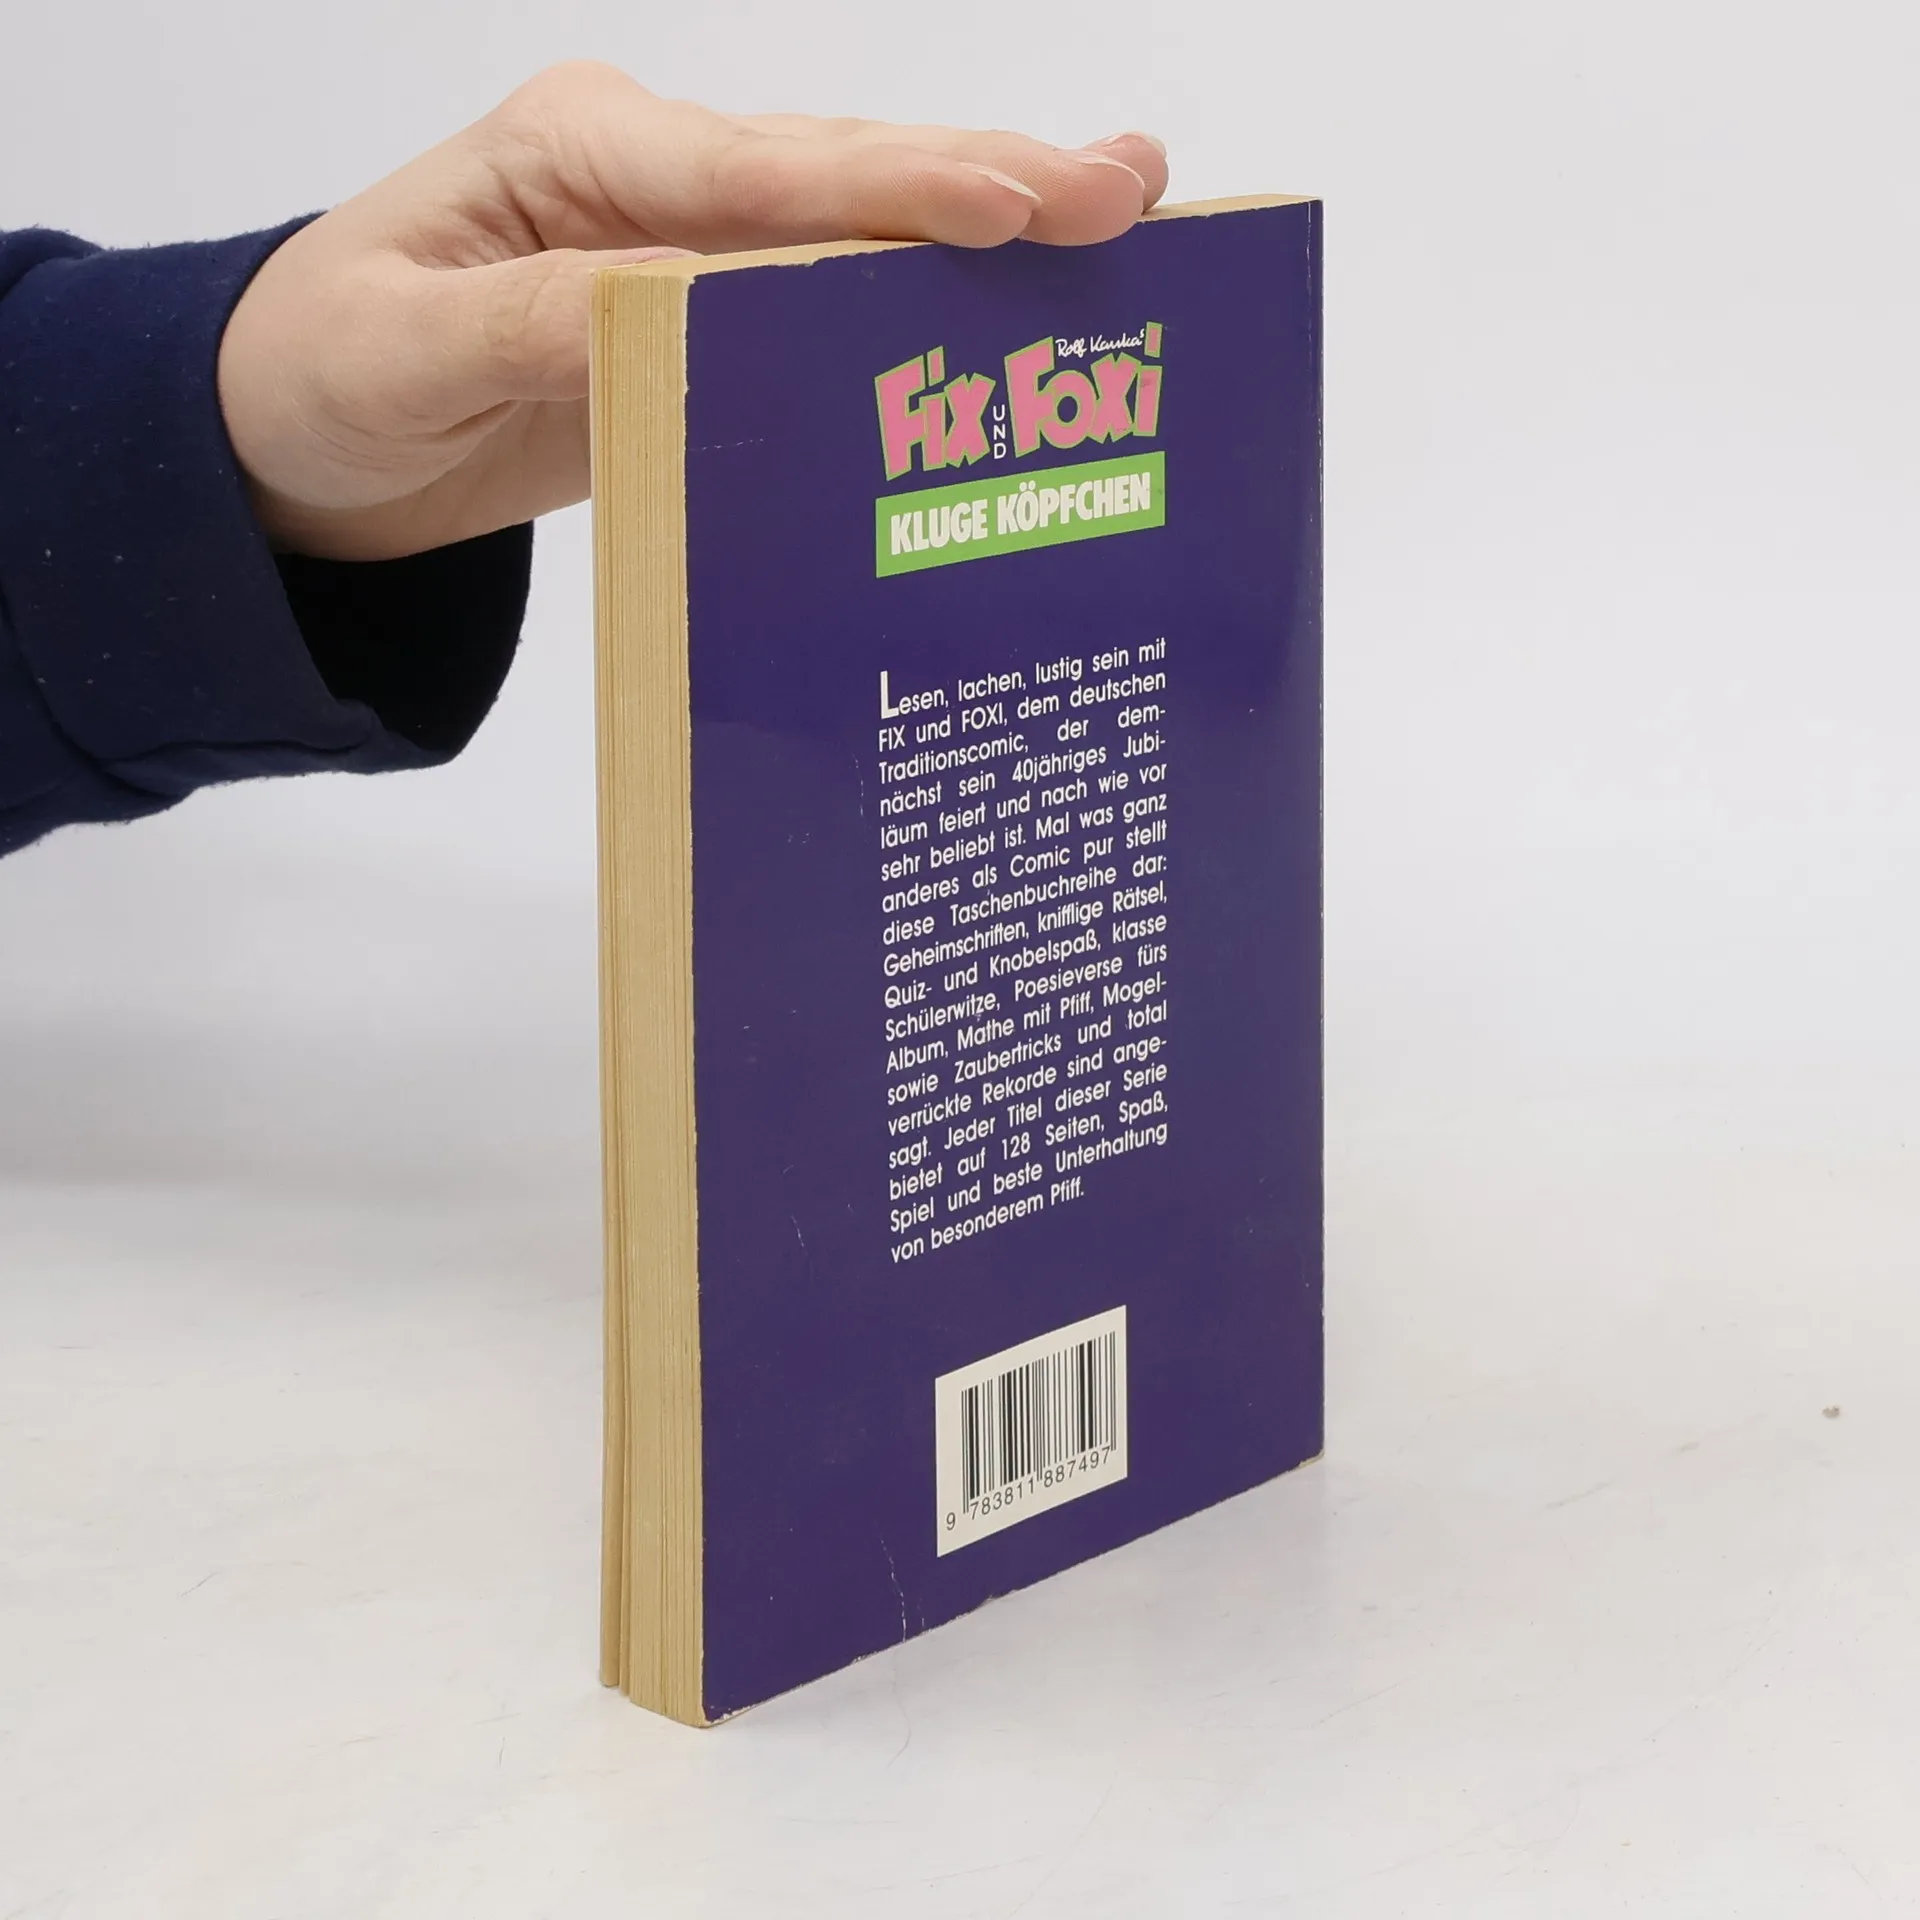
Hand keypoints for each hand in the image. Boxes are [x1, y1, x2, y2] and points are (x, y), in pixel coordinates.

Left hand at [216, 63, 1167, 562]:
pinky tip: (1005, 328)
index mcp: (582, 151)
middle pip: (842, 177)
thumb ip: (542, 326)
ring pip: (855, 235)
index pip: (761, 171)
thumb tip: (686, 313)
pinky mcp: (701, 330)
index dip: (894, 193)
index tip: (1017, 203)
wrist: (294, 443)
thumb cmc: (323, 373)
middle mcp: (653, 182)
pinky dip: (919, 318)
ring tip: (1118, 223)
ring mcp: (686, 252)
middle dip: (988, 183)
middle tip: (1132, 191)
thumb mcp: (407, 350)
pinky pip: (825, 319)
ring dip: (983, 235)